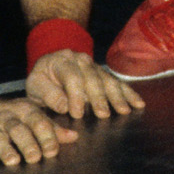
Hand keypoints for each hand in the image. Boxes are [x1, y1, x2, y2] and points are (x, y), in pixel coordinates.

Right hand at [0, 94, 78, 165]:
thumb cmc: (10, 120)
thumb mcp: (31, 119)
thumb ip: (51, 129)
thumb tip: (74, 137)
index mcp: (24, 112)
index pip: (38, 121)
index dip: (46, 135)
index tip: (53, 151)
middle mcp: (6, 118)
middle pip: (17, 129)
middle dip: (27, 143)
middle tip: (34, 157)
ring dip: (3, 148)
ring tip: (12, 161)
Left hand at [27, 49, 143, 118]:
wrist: (48, 70)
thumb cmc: (41, 82)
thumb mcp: (35, 86)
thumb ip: (48, 94)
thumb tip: (65, 106)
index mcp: (60, 61)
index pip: (72, 77)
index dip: (75, 96)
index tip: (76, 114)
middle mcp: (80, 59)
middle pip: (93, 78)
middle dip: (99, 98)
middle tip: (103, 114)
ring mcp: (94, 65)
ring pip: (108, 80)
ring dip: (117, 97)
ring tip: (124, 111)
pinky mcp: (104, 74)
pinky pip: (118, 83)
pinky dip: (129, 94)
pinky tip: (138, 103)